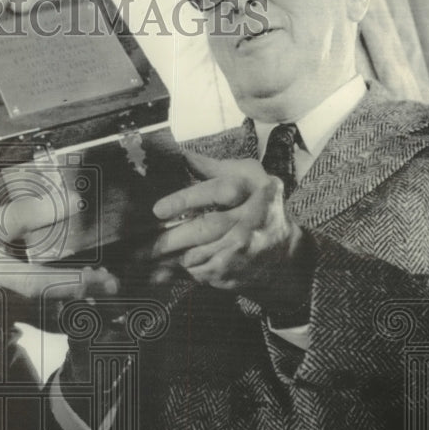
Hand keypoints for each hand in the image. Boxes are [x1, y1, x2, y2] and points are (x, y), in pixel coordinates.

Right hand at [0, 111, 117, 321]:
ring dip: (70, 300)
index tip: (77, 201)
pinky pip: (22, 320)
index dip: (47, 211)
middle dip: (72, 283)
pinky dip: (43, 315)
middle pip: (36, 281)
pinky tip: (70, 312)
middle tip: (107, 279)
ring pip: (36, 306)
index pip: (16, 220)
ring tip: (106, 289)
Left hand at [151, 151, 308, 295]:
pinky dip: (180, 271)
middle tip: (142, 242)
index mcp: (255, 190)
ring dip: (169, 257)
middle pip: (206, 228)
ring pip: (199, 255)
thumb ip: (215, 168)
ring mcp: (246, 250)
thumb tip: (182, 156)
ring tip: (145, 256)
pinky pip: (201, 273)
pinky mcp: (238, 272)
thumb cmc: (260, 206)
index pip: (218, 190)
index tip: (158, 210)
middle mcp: (252, 220)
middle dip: (170, 237)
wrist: (286, 253)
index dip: (186, 199)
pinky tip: (163, 270)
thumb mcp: (249, 177)